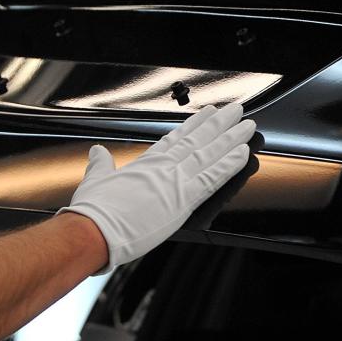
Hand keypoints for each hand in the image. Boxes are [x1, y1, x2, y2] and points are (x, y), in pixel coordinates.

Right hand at [64, 102, 255, 269]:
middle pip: (197, 141)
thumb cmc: (95, 212)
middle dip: (218, 124)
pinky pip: (213, 177)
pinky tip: (243, 153)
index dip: (193, 126)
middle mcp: (164, 169)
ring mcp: (176, 182)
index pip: (175, 140)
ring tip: (246, 125)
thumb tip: (97, 152)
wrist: (95, 230)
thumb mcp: (95, 180)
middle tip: (236, 110)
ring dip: (231, 139)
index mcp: (145, 164)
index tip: (206, 114)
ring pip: (209, 154)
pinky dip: (229, 164)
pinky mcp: (184, 200)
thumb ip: (101, 164)